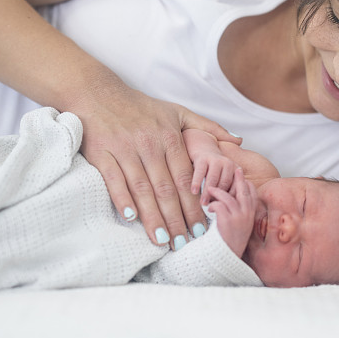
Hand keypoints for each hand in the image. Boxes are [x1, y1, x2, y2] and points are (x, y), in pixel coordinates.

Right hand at [72, 79, 240, 248]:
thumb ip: (208, 127)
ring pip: (142, 188)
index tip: (201, 228)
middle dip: (176, 218)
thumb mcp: (177, 112)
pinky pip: (113, 179)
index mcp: (170, 137)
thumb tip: (239, 140)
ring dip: (153, 216)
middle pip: (166, 188)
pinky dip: (122, 199)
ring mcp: (125, 149)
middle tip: (184, 243)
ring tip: (162, 240)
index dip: (194, 205)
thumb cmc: (141, 107)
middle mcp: (149, 144)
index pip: (186, 178)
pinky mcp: (102, 153)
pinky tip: (131, 218)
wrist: (99, 94)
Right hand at [190, 147, 239, 205]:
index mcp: (235, 170)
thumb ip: (227, 189)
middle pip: (225, 184)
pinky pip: (200, 172)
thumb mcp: (225, 177)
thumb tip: (226, 209)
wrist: (204, 149)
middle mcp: (228, 164)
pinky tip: (194, 191)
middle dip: (218, 197)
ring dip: (207, 193)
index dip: (229, 199)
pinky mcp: (203, 158)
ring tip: (203, 203)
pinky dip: (197, 183)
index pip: (236, 187)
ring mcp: (215, 160)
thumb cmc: (214, 169)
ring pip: (213, 179)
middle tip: (213, 208)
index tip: (224, 209)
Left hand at [205, 168, 255, 257]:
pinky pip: (219, 206)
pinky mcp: (227, 222)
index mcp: (252, 214)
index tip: (242, 177)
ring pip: (228, 197)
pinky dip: (212, 205)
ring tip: (209, 190)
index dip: (247, 184)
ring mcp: (238, 218)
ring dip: (217, 192)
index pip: (252, 193)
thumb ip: (240, 211)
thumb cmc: (232, 239)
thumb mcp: (241, 224)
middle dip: (239, 179)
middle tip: (236, 169)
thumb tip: (235, 197)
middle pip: (243, 191)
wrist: (228, 256)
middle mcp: (247, 214)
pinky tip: (209, 209)